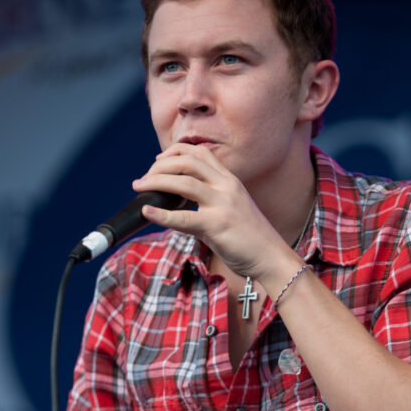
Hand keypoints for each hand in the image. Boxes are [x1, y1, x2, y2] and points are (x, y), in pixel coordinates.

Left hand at [132, 143, 290, 280]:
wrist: (271, 257)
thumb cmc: (250, 238)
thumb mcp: (231, 210)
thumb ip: (208, 201)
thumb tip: (178, 202)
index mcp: (230, 181)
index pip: (199, 153)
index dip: (175, 152)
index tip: (158, 162)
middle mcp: (227, 186)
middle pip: (187, 162)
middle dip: (159, 167)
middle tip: (143, 179)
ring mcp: (222, 204)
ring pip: (183, 183)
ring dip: (155, 182)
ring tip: (139, 187)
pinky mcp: (217, 225)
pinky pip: (183, 217)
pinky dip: (161, 213)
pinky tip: (147, 211)